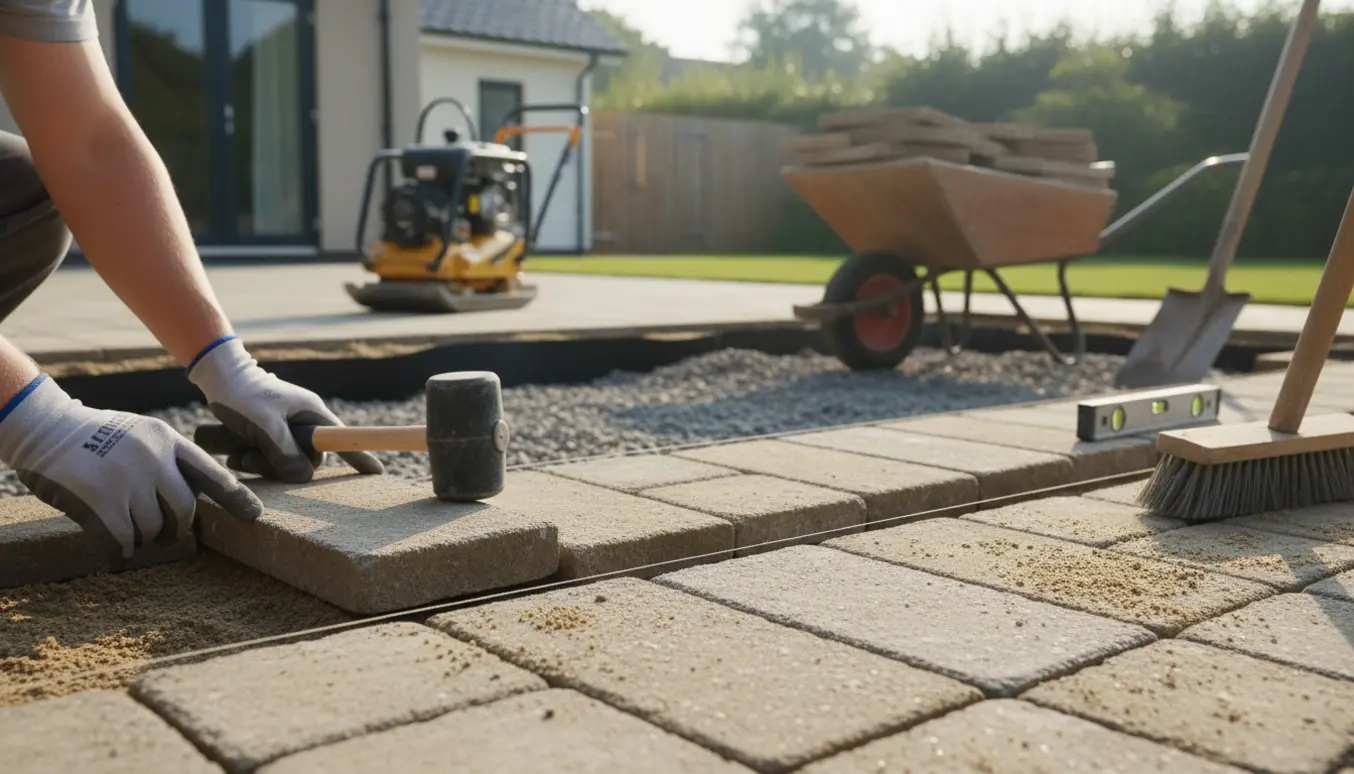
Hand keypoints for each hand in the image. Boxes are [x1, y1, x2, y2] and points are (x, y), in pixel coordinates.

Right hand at [0, 374, 263, 558]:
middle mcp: (153, 457)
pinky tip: (113, 543)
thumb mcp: (141, 435)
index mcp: (167, 440)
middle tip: (162, 535)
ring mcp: (127, 477)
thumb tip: (191, 505)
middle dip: (175, 530)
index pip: (211, 472)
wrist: (45, 428)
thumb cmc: (97, 438)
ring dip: (141, 537)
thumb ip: (167, 462)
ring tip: (126, 527)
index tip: (255, 516)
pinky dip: (120, 548)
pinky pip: (123, 539)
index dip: (235, 497)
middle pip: (184, 511)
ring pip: (152, 529)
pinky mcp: (99, 498)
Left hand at [187, 337, 383, 481]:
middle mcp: (303, 422)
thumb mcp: (265, 423)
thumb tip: (303, 477)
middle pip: (306, 459)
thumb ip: (285, 451)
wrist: (217, 376)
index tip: (377, 473)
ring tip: (238, 456)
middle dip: (280, 466)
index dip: (360, 457)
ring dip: (260, 464)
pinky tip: (234, 454)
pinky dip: (251, 459)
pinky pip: (267, 457)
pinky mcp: (268, 433)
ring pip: (283, 461)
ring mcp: (286, 428)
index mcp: (313, 414)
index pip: (343, 439)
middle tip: (250, 459)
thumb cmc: (242, 394)